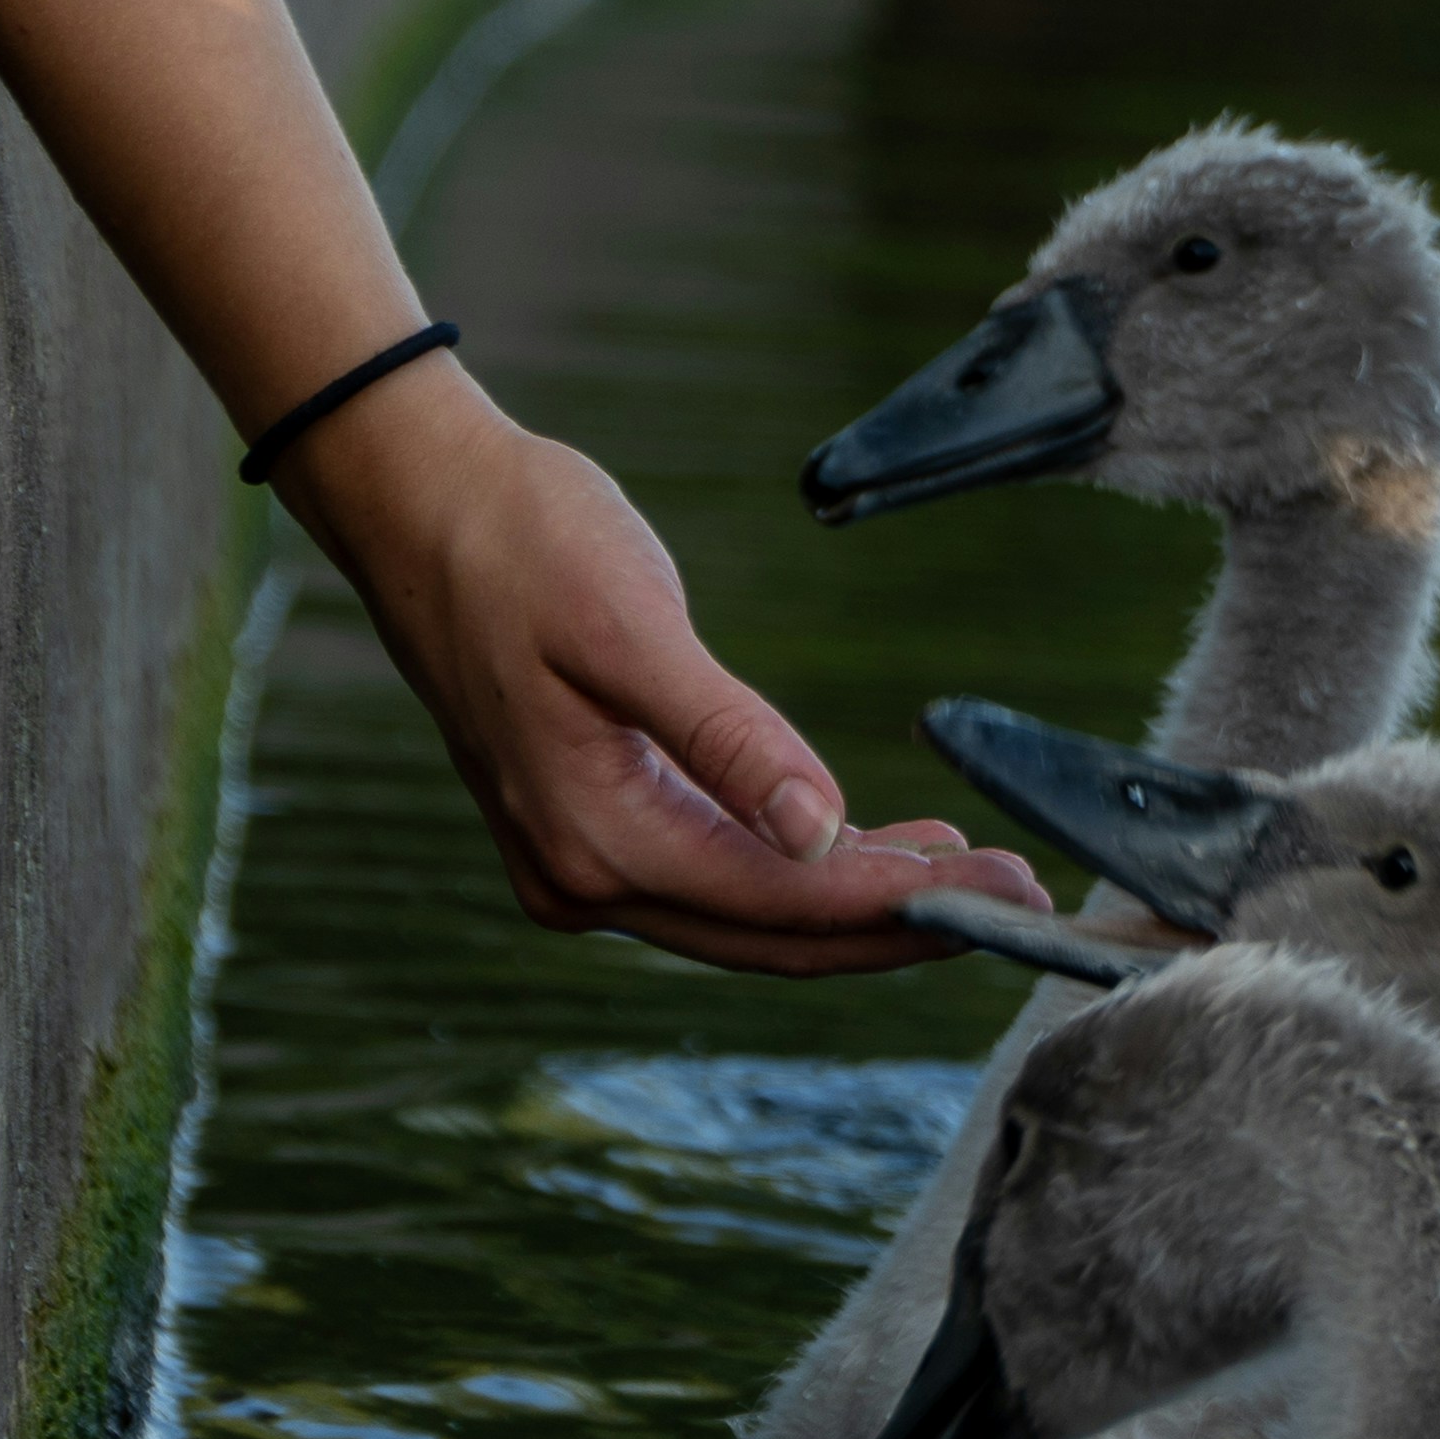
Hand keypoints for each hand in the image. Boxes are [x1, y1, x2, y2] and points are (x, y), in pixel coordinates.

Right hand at [279, 361, 1042, 975]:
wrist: (417, 501)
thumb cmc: (521, 541)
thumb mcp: (633, 626)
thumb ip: (729, 736)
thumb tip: (821, 832)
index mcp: (593, 839)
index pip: (785, 903)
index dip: (906, 906)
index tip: (1011, 892)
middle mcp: (579, 878)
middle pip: (775, 936)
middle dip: (901, 922)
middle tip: (1022, 897)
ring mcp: (574, 863)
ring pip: (748, 915)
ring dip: (856, 900)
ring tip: (965, 869)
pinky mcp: (584, 826)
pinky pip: (715, 876)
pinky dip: (799, 869)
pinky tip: (869, 843)